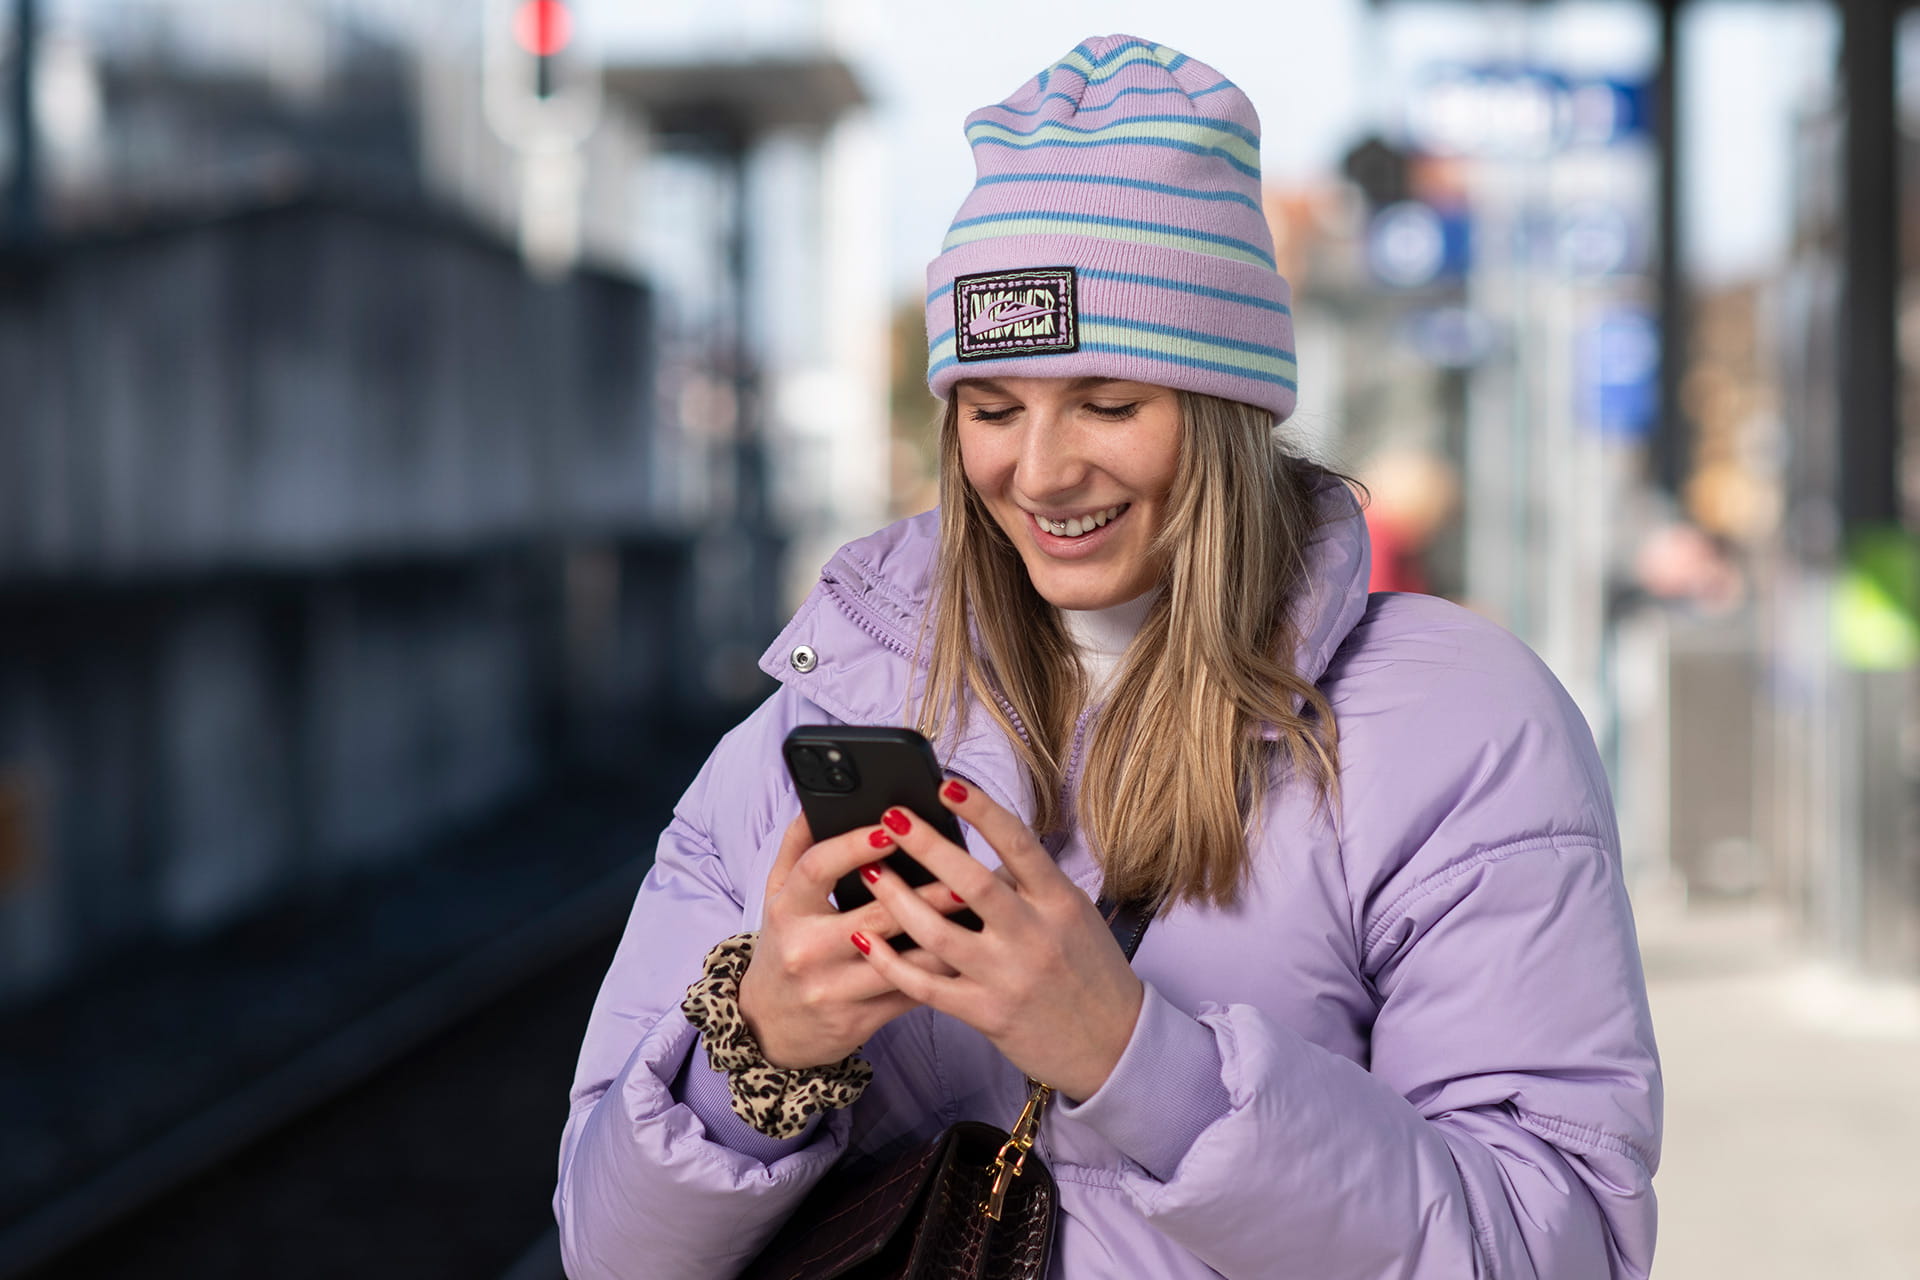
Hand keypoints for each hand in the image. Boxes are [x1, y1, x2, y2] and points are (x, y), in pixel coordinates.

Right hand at [737, 811, 966, 1068]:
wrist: (770, 1025)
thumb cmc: (784, 945)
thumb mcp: (777, 895)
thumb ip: (797, 846)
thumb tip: (818, 801)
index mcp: (788, 909)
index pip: (818, 868)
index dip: (854, 846)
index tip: (892, 827)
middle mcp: (806, 950)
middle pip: (874, 915)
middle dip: (925, 894)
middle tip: (965, 874)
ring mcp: (833, 989)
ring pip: (901, 962)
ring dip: (945, 937)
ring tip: (980, 914)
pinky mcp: (857, 1021)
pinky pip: (908, 994)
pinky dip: (941, 974)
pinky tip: (969, 953)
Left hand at [850, 782, 1144, 1101]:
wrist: (1114, 1045)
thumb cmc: (1091, 972)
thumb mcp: (1074, 917)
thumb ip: (1030, 886)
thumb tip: (978, 851)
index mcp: (1059, 902)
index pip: (1019, 843)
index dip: (981, 810)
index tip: (947, 784)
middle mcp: (1034, 935)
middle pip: (971, 882)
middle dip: (926, 846)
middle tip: (890, 817)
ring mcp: (1007, 976)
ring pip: (938, 933)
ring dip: (896, 899)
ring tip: (868, 872)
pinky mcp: (985, 1013)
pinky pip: (926, 986)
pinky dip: (890, 961)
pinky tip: (864, 939)